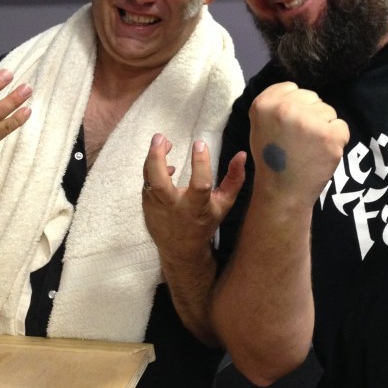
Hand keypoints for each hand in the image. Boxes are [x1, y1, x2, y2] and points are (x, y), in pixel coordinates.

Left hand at [142, 133, 245, 262]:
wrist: (181, 249)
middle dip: (157, 158)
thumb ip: (234, 179)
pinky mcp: (147, 205)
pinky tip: (163, 162)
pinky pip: (146, 182)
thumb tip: (241, 155)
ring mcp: (157, 207)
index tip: (200, 144)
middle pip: (159, 182)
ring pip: (148, 179)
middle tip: (162, 137)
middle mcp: (174, 208)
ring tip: (162, 140)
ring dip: (152, 157)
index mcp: (196, 208)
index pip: (199, 185)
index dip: (200, 163)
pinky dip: (152, 168)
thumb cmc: (205, 223)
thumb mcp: (224, 204)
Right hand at [249, 81, 348, 205]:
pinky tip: (321, 152)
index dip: (294, 106)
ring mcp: (309, 121)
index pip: (292, 88)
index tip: (289, 126)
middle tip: (300, 139)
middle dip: (310, 115)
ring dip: (323, 127)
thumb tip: (298, 92)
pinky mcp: (330, 135)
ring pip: (328, 111)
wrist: (283, 192)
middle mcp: (285, 108)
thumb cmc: (271, 159)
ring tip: (309, 148)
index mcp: (263, 104)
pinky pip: (341, 127)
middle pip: (312, 97)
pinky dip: (336, 140)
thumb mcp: (259, 126)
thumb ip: (274, 105)